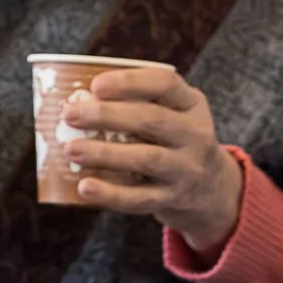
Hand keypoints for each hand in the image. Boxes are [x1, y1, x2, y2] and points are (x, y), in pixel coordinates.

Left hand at [61, 68, 243, 251]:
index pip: (165, 84)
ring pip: (147, 159)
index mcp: (191, 105)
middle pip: (152, 121)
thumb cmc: (172, 138)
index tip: (95, 85)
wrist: (212, 189)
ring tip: (70, 149)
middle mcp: (195, 136)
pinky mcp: (174, 199)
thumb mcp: (172, 112)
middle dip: (108, 116)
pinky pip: (141, 198)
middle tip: (70, 114)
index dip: (130, 82)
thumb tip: (70, 97)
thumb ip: (135, 101)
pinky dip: (111, 194)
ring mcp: (186, 170)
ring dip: (105, 153)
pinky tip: (85, 187)